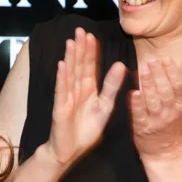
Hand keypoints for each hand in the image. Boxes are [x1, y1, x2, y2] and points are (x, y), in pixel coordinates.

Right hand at [46, 27, 125, 168]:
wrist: (69, 151)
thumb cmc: (85, 132)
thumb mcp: (105, 107)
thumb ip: (112, 87)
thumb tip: (122, 66)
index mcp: (89, 91)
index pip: (90, 67)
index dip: (91, 52)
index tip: (92, 36)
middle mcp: (76, 91)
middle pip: (79, 66)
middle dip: (80, 49)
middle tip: (80, 30)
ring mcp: (67, 98)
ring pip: (69, 74)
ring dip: (70, 58)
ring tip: (72, 42)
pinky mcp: (60, 108)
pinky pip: (61, 90)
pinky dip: (62, 78)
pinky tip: (62, 65)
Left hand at [130, 56, 181, 159]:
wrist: (165, 149)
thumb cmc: (174, 120)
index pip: (178, 85)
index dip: (172, 71)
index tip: (165, 58)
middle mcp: (171, 112)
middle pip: (166, 91)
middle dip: (158, 75)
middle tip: (150, 61)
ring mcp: (157, 120)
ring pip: (153, 101)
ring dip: (148, 86)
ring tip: (142, 71)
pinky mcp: (143, 128)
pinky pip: (140, 114)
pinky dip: (136, 104)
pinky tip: (133, 92)